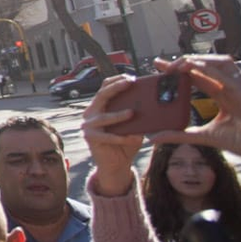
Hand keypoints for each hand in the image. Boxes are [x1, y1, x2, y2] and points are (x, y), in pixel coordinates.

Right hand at [80, 75, 142, 195]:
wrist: (115, 164)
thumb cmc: (125, 142)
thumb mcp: (132, 124)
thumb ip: (135, 113)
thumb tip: (152, 101)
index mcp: (100, 106)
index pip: (104, 87)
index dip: (116, 80)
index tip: (131, 77)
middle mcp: (91, 113)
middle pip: (101, 95)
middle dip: (115, 88)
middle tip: (129, 83)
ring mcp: (88, 125)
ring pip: (104, 117)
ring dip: (118, 115)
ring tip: (132, 113)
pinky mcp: (91, 138)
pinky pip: (108, 136)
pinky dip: (122, 137)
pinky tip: (135, 138)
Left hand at [150, 55, 240, 158]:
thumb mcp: (203, 137)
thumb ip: (179, 135)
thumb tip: (154, 138)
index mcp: (221, 95)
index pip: (196, 77)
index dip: (178, 70)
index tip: (158, 66)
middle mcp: (229, 87)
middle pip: (203, 67)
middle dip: (181, 62)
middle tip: (160, 65)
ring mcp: (237, 87)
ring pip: (217, 63)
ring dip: (197, 60)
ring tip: (176, 65)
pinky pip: (227, 76)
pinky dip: (211, 69)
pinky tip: (195, 66)